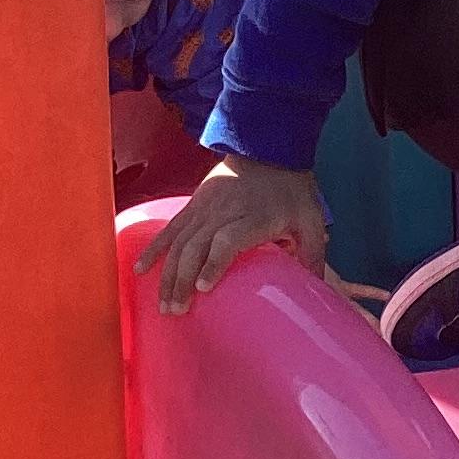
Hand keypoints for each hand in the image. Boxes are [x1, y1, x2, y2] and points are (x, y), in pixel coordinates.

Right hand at [137, 154, 327, 314]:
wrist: (269, 147)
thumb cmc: (291, 188)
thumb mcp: (311, 218)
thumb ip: (313, 252)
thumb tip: (317, 288)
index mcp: (254, 217)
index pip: (228, 240)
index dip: (213, 263)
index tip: (203, 289)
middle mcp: (224, 212)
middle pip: (196, 246)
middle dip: (183, 280)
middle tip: (178, 311)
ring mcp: (205, 208)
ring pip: (179, 242)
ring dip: (168, 274)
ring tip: (164, 304)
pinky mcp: (193, 205)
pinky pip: (170, 229)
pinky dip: (154, 248)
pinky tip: (141, 269)